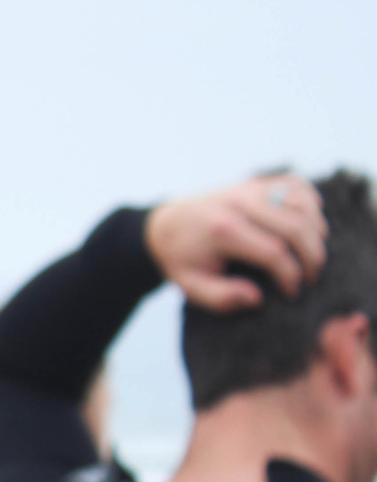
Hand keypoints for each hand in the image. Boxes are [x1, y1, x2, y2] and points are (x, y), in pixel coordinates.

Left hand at [146, 174, 325, 311]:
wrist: (165, 224)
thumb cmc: (182, 258)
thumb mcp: (190, 286)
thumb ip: (220, 298)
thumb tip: (256, 298)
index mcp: (222, 230)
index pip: (274, 253)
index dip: (291, 276)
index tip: (291, 292)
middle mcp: (239, 203)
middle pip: (296, 226)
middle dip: (312, 257)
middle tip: (310, 278)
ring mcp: (249, 188)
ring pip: (302, 203)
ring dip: (316, 231)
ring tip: (311, 256)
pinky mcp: (256, 182)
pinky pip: (296, 185)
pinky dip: (311, 204)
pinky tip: (309, 226)